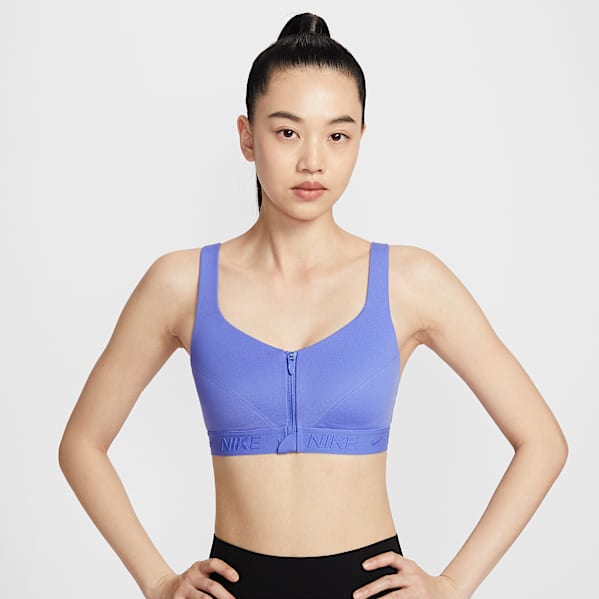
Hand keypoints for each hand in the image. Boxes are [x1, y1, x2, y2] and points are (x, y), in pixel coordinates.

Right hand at [147, 558, 238, 598]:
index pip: (213, 564)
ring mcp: (184, 590)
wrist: (165, 588)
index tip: (236, 578)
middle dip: (224, 595)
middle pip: (211, 586)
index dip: (225, 569)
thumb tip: (234, 584)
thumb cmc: (191, 582)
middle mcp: (191, 577)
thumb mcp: (200, 574)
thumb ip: (213, 577)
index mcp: (199, 567)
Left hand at [352, 551, 468, 598]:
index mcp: (409, 565)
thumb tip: (368, 573)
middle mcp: (412, 577)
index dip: (377, 560)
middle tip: (356, 595)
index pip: (391, 558)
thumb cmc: (420, 581)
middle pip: (388, 581)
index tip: (363, 566)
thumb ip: (395, 571)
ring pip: (394, 597)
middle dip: (370, 589)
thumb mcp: (410, 570)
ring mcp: (415, 592)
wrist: (446, 592)